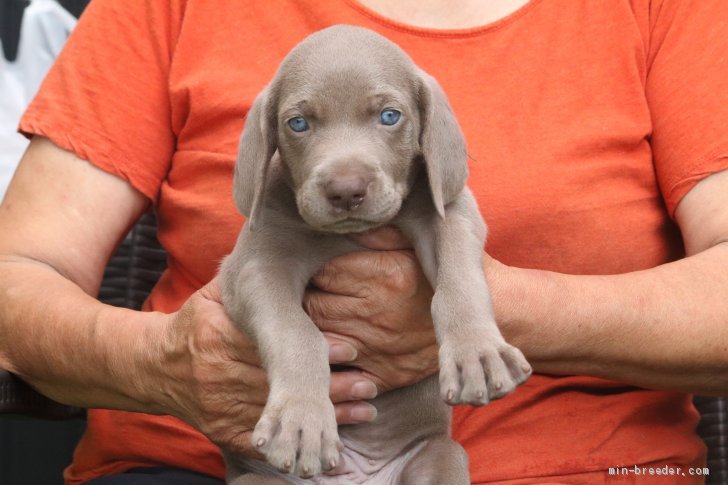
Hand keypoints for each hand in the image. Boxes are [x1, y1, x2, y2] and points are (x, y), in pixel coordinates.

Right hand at [154, 278, 376, 458]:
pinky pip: (263, 439)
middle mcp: (219, 374)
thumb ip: (242, 280)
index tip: (349, 349)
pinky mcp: (222, 430)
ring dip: (323, 416)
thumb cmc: (193, 325)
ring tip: (363, 409)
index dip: (313, 349)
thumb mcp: (211, 296)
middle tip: (369, 384)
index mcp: (218, 336)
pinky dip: (297, 440)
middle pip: (284, 382)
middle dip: (329, 386)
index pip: (274, 343)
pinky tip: (328, 440)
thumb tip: (271, 246)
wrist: (153, 368)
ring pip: (280, 413)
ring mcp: (220, 406)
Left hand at [305, 227, 438, 394]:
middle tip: (306, 290)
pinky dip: (327, 360)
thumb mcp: (419, 248)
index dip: (315, 268)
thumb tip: (350, 225)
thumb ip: (385, 235)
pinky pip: (340, 372)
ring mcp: (376, 346)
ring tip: (314, 314)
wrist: (474, 326)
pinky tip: (327, 347)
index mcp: (384, 276)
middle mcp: (376, 312)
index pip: (326, 271)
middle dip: (307, 295)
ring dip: (312, 325)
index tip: (314, 267)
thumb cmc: (442, 281)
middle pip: (315, 303)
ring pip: (321, 335)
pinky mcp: (381, 373)